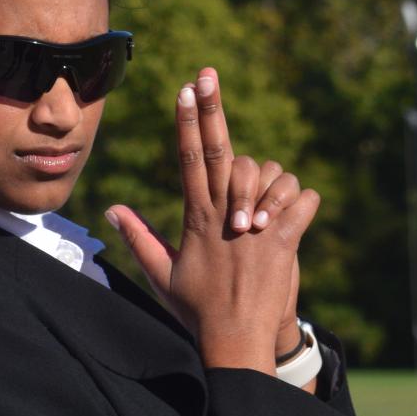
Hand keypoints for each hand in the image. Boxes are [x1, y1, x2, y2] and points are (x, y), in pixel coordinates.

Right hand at [105, 68, 318, 373]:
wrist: (235, 341)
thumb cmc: (196, 309)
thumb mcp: (161, 272)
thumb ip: (138, 237)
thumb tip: (113, 209)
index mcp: (195, 219)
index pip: (189, 159)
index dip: (187, 122)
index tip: (184, 90)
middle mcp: (224, 216)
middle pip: (220, 151)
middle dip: (212, 109)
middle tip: (207, 73)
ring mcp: (256, 226)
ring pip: (270, 174)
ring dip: (271, 184)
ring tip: (262, 212)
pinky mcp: (285, 241)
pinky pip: (303, 200)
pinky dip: (302, 201)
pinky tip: (292, 215)